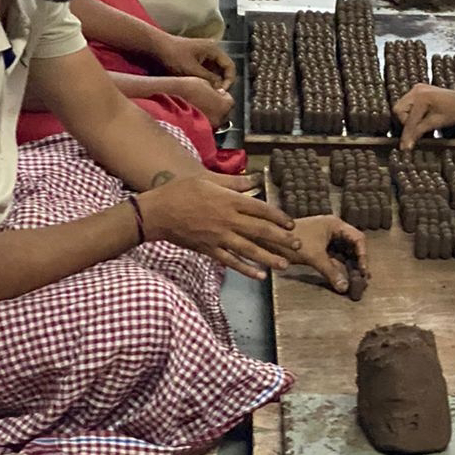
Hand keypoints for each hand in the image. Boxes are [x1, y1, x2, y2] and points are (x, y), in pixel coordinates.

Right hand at [138, 176, 299, 280]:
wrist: (156, 213)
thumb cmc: (180, 191)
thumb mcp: (207, 179)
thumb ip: (232, 182)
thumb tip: (254, 180)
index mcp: (229, 201)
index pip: (261, 209)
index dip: (278, 217)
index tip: (291, 224)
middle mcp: (227, 220)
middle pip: (260, 231)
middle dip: (281, 239)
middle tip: (298, 245)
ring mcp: (219, 237)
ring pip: (249, 250)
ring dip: (269, 258)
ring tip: (284, 265)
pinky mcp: (209, 250)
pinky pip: (231, 261)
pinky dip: (246, 269)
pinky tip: (259, 275)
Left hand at [153, 32, 236, 89]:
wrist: (156, 47)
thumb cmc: (173, 56)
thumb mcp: (192, 70)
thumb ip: (209, 79)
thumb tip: (220, 90)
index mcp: (214, 50)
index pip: (230, 66)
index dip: (229, 80)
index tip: (222, 92)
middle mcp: (211, 51)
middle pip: (224, 70)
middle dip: (221, 83)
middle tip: (215, 95)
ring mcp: (204, 56)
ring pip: (215, 72)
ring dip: (213, 82)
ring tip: (207, 92)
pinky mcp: (196, 60)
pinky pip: (206, 72)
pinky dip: (206, 80)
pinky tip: (200, 87)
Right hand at [171, 74, 233, 127]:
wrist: (169, 99)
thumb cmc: (187, 89)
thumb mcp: (204, 83)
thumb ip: (215, 90)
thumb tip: (218, 93)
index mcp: (224, 105)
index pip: (230, 101)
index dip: (223, 96)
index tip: (217, 93)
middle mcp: (220, 118)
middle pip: (224, 113)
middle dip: (218, 107)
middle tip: (208, 101)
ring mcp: (210, 127)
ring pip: (215, 121)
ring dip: (210, 115)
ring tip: (199, 108)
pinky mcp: (200, 132)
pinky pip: (205, 127)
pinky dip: (202, 122)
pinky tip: (193, 116)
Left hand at [286, 214, 368, 292]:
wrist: (268, 239)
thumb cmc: (292, 242)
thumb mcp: (314, 257)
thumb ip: (331, 272)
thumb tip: (344, 288)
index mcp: (335, 225)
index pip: (358, 238)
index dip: (363, 255)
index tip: (363, 270)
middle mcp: (333, 229)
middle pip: (353, 246)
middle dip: (358, 262)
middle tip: (363, 278)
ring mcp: (326, 238)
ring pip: (344, 253)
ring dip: (349, 266)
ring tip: (355, 280)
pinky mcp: (319, 247)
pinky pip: (334, 257)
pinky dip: (339, 267)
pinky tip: (341, 278)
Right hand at [394, 82, 454, 148]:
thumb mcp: (436, 123)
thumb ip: (419, 132)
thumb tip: (406, 145)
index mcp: (421, 97)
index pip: (408, 120)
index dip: (407, 135)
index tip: (405, 147)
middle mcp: (416, 90)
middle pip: (398, 110)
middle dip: (405, 123)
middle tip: (415, 132)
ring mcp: (417, 89)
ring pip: (401, 108)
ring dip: (408, 119)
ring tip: (421, 126)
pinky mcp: (419, 91)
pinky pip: (408, 104)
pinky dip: (412, 114)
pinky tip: (422, 119)